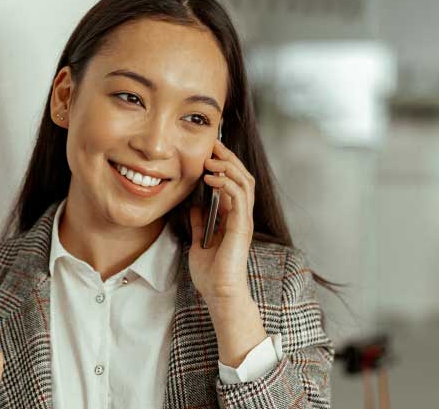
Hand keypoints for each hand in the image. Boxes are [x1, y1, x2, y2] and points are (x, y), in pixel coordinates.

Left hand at [188, 139, 255, 304]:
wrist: (219, 293)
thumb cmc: (211, 273)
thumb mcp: (200, 242)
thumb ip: (200, 224)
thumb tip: (194, 207)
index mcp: (233, 217)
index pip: (234, 182)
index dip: (224, 164)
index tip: (210, 150)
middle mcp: (242, 216)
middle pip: (242, 176)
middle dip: (228, 158)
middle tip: (213, 144)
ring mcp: (244, 221)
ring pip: (244, 183)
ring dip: (227, 167)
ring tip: (211, 160)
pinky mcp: (241, 227)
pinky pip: (239, 198)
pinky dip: (226, 184)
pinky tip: (212, 179)